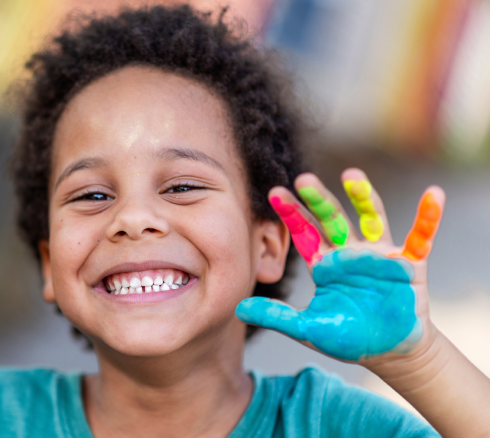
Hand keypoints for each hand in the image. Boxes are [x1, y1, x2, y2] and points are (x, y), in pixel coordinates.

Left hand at [236, 169, 442, 363]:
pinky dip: (428, 217)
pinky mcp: (408, 263)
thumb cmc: (347, 337)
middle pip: (332, 219)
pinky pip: (421, 236)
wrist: (388, 353)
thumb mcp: (308, 328)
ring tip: (352, 175)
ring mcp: (379, 255)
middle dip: (319, 200)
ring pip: (371, 218)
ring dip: (363, 197)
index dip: (291, 213)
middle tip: (303, 179)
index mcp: (324, 263)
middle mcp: (349, 252)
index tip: (274, 192)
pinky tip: (433, 195)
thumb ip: (276, 316)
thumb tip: (239, 308)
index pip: (304, 232)